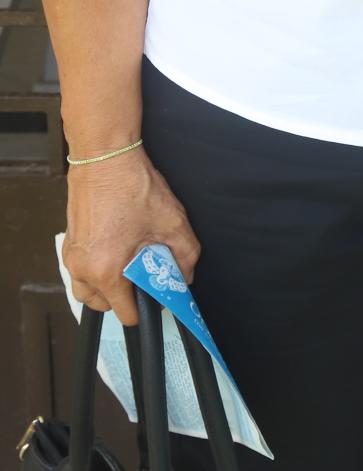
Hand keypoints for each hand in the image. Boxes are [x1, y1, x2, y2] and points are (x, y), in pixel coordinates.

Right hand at [64, 150, 200, 326]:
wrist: (105, 156)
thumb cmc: (133, 187)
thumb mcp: (172, 223)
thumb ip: (185, 257)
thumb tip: (184, 277)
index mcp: (106, 271)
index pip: (125, 314)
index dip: (145, 309)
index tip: (156, 297)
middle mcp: (83, 268)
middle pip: (102, 305)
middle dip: (124, 299)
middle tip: (143, 279)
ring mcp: (72, 256)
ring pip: (87, 290)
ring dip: (106, 288)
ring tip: (128, 266)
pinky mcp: (69, 241)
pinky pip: (80, 270)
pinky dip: (95, 269)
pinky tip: (116, 248)